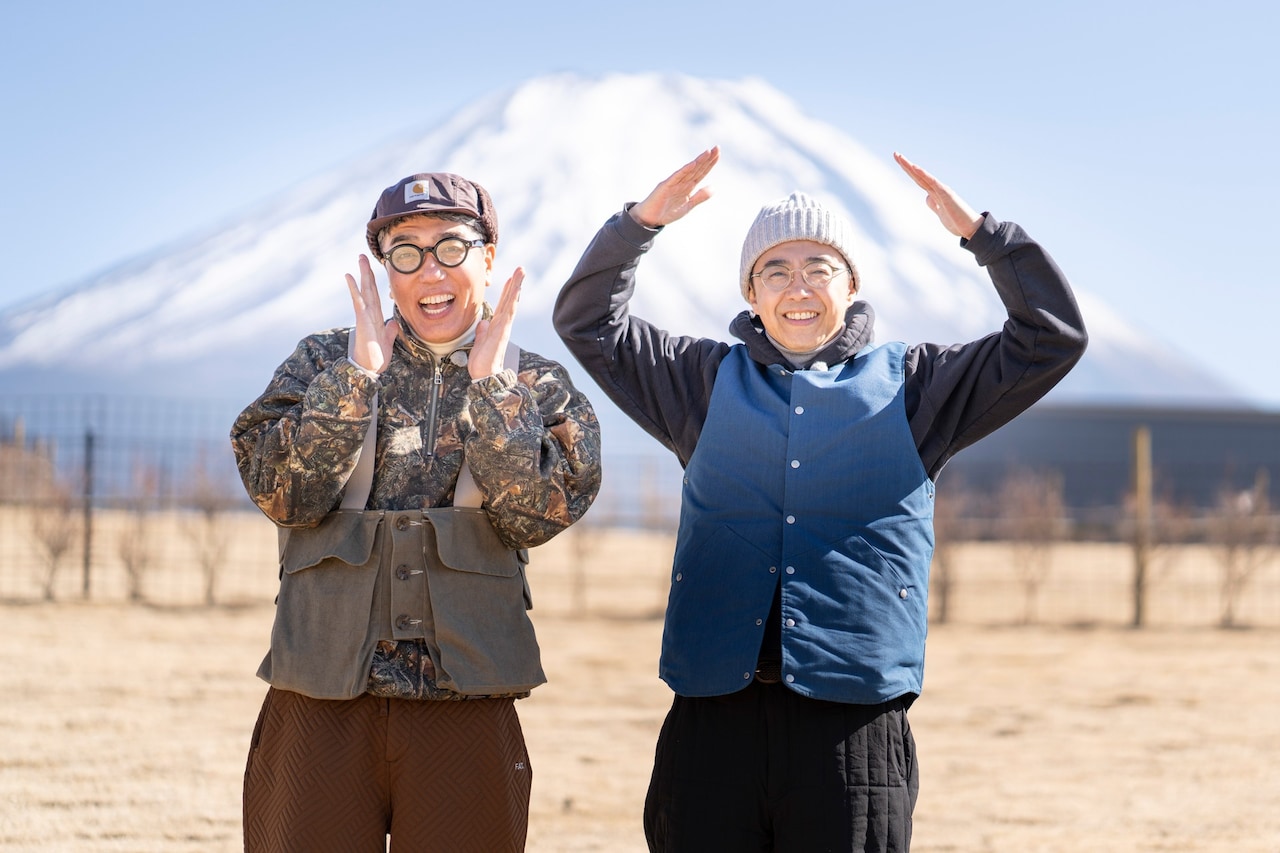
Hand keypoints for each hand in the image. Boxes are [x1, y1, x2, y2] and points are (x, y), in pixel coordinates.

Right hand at [344, 254, 398, 372]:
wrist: (369, 370)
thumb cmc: (375, 358)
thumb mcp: (387, 341)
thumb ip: (390, 331)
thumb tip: (393, 323)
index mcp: (375, 317)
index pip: (375, 295)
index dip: (373, 281)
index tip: (371, 269)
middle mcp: (369, 313)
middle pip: (369, 288)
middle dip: (367, 272)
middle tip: (362, 256)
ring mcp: (365, 316)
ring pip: (364, 291)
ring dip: (362, 274)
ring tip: (359, 259)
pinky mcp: (362, 321)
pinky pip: (358, 302)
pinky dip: (354, 289)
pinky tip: (350, 277)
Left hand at [470, 267, 523, 379]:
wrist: (485, 376)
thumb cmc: (482, 363)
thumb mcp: (479, 343)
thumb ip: (482, 332)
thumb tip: (482, 323)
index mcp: (497, 326)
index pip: (503, 305)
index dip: (507, 291)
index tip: (510, 278)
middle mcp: (503, 325)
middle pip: (511, 300)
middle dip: (515, 284)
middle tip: (521, 269)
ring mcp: (504, 327)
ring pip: (512, 302)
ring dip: (516, 286)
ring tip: (521, 272)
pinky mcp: (503, 330)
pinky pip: (509, 312)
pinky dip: (513, 299)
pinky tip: (516, 289)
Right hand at [630, 146, 719, 227]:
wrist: (650, 219)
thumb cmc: (667, 212)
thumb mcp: (688, 206)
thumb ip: (700, 197)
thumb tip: (714, 188)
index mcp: (688, 187)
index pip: (701, 172)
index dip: (710, 163)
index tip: (718, 153)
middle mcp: (682, 182)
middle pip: (697, 169)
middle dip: (707, 159)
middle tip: (717, 147)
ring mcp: (673, 183)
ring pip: (689, 170)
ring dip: (698, 161)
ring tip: (708, 152)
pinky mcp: (665, 186)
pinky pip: (677, 177)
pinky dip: (685, 170)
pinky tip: (693, 164)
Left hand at [894, 152, 982, 239]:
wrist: (972, 229)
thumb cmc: (958, 222)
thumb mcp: (941, 214)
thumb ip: (934, 205)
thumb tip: (927, 198)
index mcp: (935, 194)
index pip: (919, 180)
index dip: (909, 171)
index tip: (899, 162)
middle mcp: (938, 189)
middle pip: (918, 175)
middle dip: (906, 165)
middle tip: (895, 153)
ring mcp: (942, 191)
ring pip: (923, 176)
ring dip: (912, 167)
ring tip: (901, 158)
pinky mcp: (947, 194)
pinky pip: (933, 182)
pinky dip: (924, 174)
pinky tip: (915, 168)